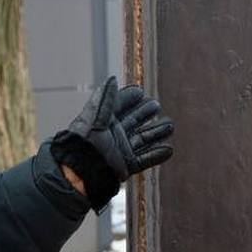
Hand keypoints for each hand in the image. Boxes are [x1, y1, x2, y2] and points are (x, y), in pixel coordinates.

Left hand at [49, 77, 175, 209]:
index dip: (130, 97)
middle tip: (157, 105)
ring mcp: (121, 150)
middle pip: (134, 120)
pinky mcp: (126, 165)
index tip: (140, 91)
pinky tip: (168, 149)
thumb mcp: (95, 117)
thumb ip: (106, 99)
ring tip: (170, 125)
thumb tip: (112, 79)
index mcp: (104, 121)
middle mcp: (114, 134)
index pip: (119, 105)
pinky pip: (145, 159)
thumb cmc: (85, 144)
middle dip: (146, 113)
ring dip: (156, 132)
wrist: (82, 172)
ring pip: (142, 138)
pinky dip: (156, 154)